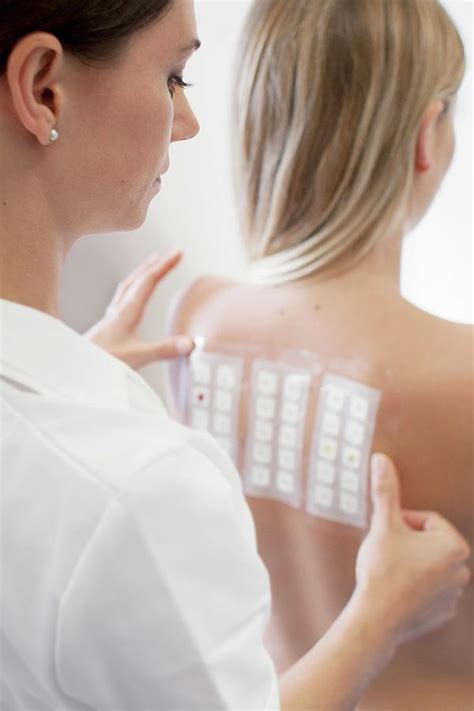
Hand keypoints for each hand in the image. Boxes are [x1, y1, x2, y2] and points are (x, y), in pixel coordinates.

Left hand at [85, 251, 194, 368]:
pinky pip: (121, 298)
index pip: (148, 282)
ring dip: (142, 272)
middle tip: (170, 253)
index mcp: (126, 313)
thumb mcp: (137, 357)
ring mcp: (110, 317)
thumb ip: (163, 349)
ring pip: (127, 285)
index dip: (164, 266)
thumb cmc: (102, 363)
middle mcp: (117, 310)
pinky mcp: (106, 326)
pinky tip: (132, 296)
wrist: (75, 369)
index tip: (178, 253)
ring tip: (152, 264)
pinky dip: (131, 288)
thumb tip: (189, 342)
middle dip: (155, 264)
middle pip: (137, 279)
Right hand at [354, 454, 469, 655]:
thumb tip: (381, 460)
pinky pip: (428, 588)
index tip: (388, 534)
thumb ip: (386, 491)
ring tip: (390, 570)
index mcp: (454, 546)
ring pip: (428, 564)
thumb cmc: (383, 570)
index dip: (402, 522)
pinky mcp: (443, 612)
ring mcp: (454, 594)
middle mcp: (462, 570)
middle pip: (429, 542)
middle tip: (387, 551)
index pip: (427, 520)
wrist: (376, 618)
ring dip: (411, 562)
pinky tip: (396, 588)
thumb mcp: (383, 524)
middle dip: (408, 542)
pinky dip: (414, 585)